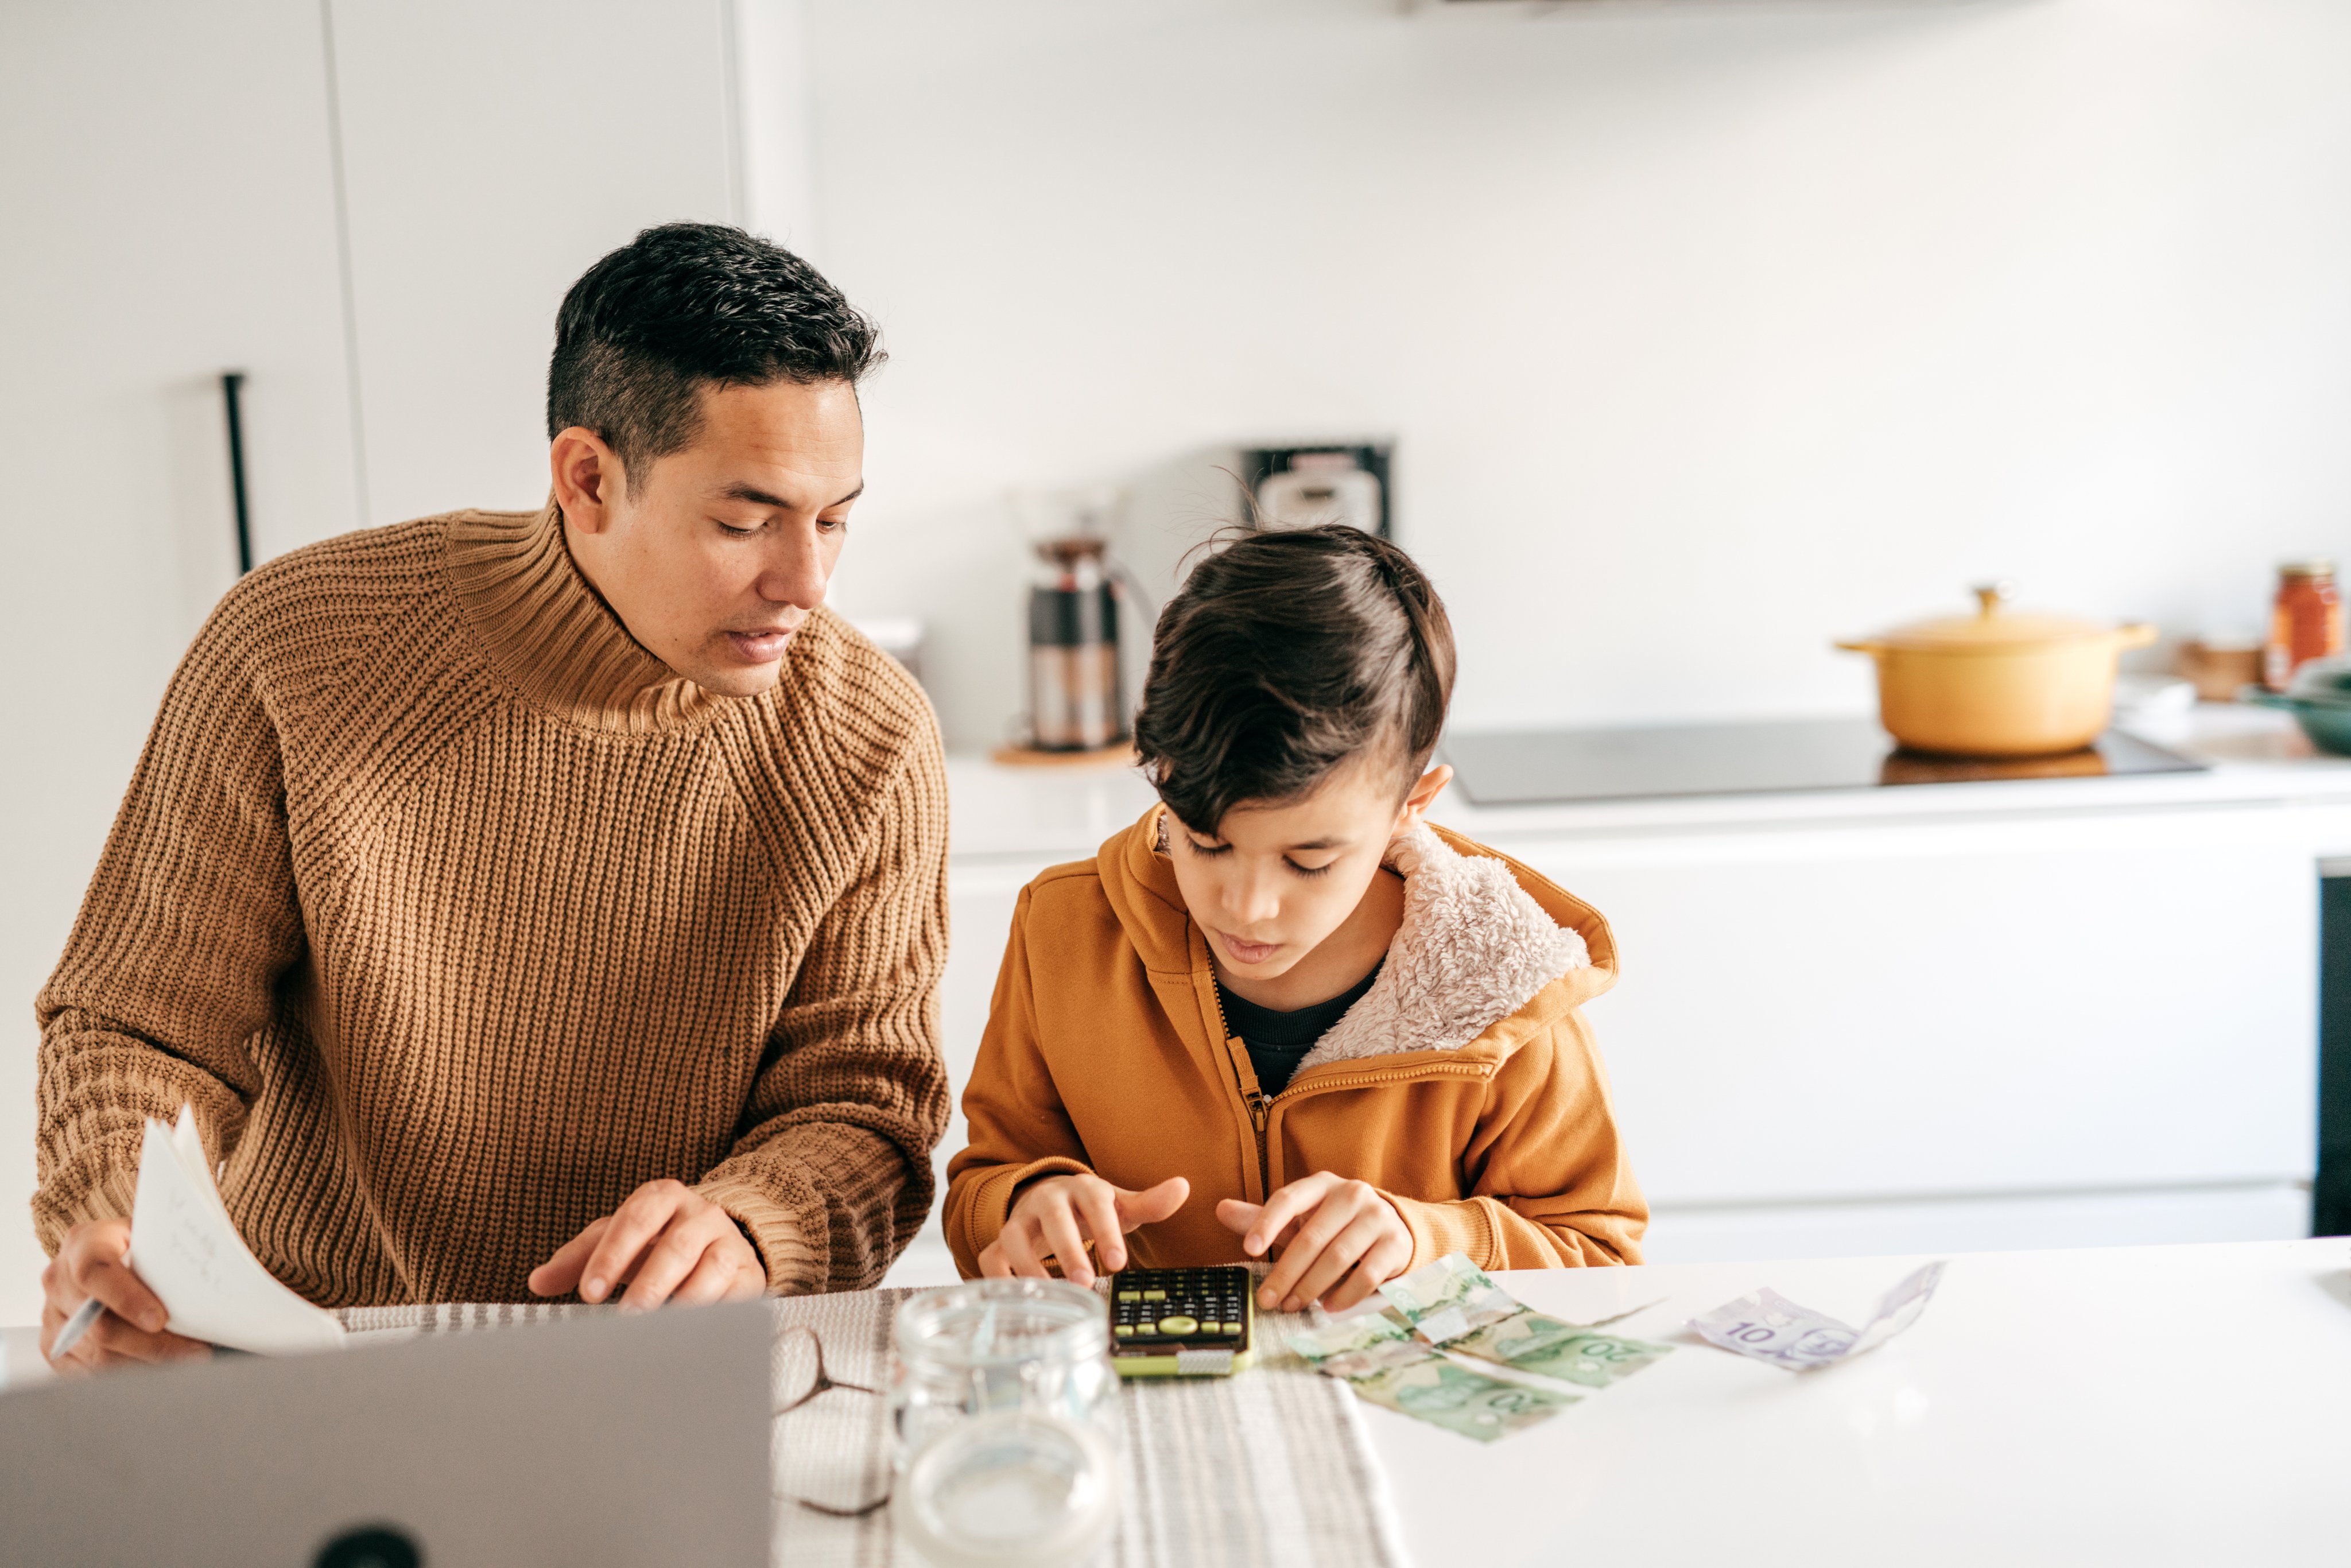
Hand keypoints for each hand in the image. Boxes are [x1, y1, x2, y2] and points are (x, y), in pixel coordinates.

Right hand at [40, 1218, 209, 1371]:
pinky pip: (87, 1373)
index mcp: (83, 1243)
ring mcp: (52, 1315)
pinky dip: (126, 1375)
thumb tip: (204, 1287)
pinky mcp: (55, 1346)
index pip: (95, 1272)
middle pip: (98, 1325)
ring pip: (96, 1355)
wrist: (112, 1254)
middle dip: (150, 1344)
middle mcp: (59, 1279)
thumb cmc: (142, 1245)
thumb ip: (167, 1254)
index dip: (126, 1299)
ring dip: (145, 1365)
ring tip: (186, 1363)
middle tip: (194, 1352)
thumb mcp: (153, 1236)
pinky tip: (158, 1370)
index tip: (160, 1320)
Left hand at [528, 1179, 766, 1310]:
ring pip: (713, 1268)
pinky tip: (692, 1332)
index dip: (611, 1256)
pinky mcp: (749, 1272)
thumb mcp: (616, 1240)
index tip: (588, 1293)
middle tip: (626, 1316)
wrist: (719, 1240)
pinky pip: (736, 1293)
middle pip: (676, 1246)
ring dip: (686, 1300)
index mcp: (662, 1197)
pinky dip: (714, 1313)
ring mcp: (729, 1241)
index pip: (635, 1220)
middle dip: (650, 1284)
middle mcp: (700, 1213)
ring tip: (661, 1327)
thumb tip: (537, 1282)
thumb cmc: (656, 1240)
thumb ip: (578, 1258)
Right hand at [978, 1174, 1188, 1287]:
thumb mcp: (1120, 1205)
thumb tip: (1184, 1186)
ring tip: (1055, 1292)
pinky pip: (991, 1257)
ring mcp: (1020, 1219)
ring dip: (1030, 1264)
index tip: (1119, 1262)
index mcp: (1082, 1188)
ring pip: (1014, 1236)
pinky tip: (1019, 1299)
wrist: (1049, 1199)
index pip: (1095, 1202)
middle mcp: (1047, 1199)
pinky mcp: (1001, 1241)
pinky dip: (998, 1278)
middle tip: (1086, 1281)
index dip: (1106, 1229)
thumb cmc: (1090, 1208)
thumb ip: (1150, 1204)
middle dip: (1068, 1249)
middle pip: (1053, 1218)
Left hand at [1217, 1173, 1410, 1312]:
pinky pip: (1368, 1274)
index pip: (1289, 1199)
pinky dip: (1345, 1295)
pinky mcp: (1396, 1243)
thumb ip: (1263, 1218)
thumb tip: (1220, 1209)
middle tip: (1267, 1300)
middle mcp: (1352, 1194)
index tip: (1248, 1251)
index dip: (1266, 1223)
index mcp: (1322, 1184)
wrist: (1393, 1229)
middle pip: (1311, 1237)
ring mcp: (1378, 1217)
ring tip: (1292, 1306)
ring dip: (1311, 1287)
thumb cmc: (1335, 1225)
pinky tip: (1328, 1307)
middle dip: (1286, 1273)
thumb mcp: (1301, 1219)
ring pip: (1338, 1257)